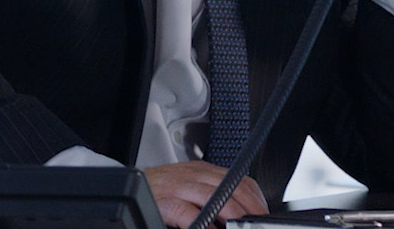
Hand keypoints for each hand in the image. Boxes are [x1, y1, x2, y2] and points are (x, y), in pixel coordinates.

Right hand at [143, 161, 266, 227]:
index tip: (264, 215)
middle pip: (232, 188)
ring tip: (241, 227)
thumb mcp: (190, 189)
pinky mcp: (164, 202)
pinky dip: (203, 225)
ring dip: (233, 215)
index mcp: (203, 172)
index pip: (240, 180)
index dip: (256, 199)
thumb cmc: (160, 194)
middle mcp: (193, 175)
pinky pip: (187, 213)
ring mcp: (178, 186)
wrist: (130, 188)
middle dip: (249, 209)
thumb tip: (239, 216)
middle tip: (256, 224)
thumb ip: (213, 198)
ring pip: (215, 197)